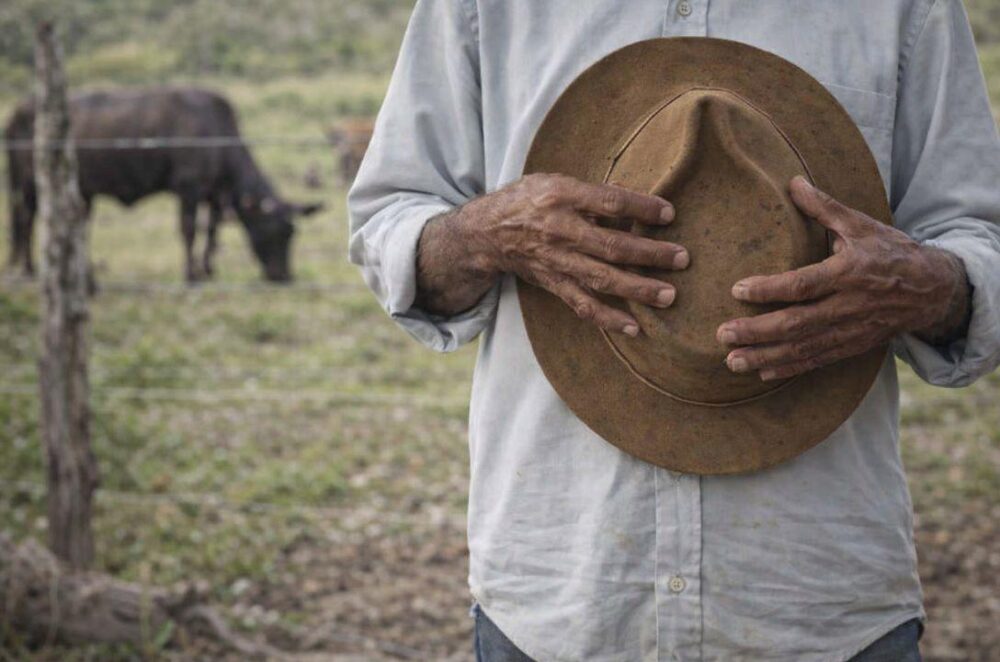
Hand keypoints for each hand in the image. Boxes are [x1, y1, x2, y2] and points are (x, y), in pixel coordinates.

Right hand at [464, 173, 688, 334]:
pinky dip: (609, 319)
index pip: (608, 202)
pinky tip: (635, 327)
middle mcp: (560, 230)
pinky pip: (583, 305)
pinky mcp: (554, 284)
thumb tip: (636, 203)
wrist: (487, 233)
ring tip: (668, 295)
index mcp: (562, 196)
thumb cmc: (529, 200)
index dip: (640, 208)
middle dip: (650, 254)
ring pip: (602, 279)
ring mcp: (557, 261)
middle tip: (682, 258)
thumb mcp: (556, 181)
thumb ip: (592, 193)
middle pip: (611, 246)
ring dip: (637, 289)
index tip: (669, 214)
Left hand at [716, 176, 968, 380]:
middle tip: (722, 334)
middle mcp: (848, 305)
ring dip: (765, 356)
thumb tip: (793, 182)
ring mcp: (851, 330)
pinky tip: (762, 371)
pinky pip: (817, 360)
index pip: (803, 284)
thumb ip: (824, 207)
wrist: (933, 289)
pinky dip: (789, 367)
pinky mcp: (852, 346)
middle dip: (757, 331)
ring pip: (803, 347)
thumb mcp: (862, 224)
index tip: (737, 289)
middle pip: (797, 323)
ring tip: (731, 360)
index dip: (769, 289)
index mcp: (849, 272)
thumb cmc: (891, 252)